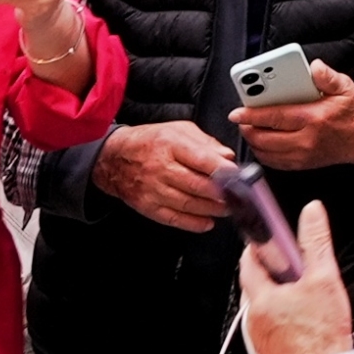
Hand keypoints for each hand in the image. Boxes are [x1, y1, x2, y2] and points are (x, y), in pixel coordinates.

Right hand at [97, 124, 236, 228]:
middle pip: (196, 185)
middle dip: (221, 193)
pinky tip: (207, 222)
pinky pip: (173, 219)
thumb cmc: (151, 141)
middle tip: (237, 196)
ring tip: (227, 208)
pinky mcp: (148, 206)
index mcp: (170, 145)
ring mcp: (153, 190)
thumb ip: (206, 143)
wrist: (116, 158)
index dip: (221, 169)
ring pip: (188, 204)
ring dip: (211, 209)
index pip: (200, 158)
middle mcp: (161, 168)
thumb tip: (227, 156)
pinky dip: (193, 224)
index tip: (237, 175)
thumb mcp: (179, 130)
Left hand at [238, 85, 353, 170]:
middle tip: (241, 120)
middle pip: (266, 138)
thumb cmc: (353, 112)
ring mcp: (304, 155)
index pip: (275, 117)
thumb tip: (314, 67)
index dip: (252, 115)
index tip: (237, 112)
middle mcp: (306, 139)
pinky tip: (262, 143)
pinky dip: (264, 154)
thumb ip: (327, 76)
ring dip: (254, 142)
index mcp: (314, 118)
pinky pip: (276, 163)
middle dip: (248, 129)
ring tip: (249, 129)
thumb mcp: (345, 87)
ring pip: (267, 153)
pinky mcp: (303, 165)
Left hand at [240, 204, 353, 353]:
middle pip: (255, 284)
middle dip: (273, 273)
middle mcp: (254, 318)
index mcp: (262, 298)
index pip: (248, 263)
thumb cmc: (324, 331)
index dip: (260, 248)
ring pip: (263, 305)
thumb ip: (316, 241)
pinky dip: (280, 317)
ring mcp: (259, 336)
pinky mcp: (268, 351)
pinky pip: (268, 325)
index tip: (272, 242)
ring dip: (277, 296)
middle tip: (295, 270)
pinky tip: (300, 317)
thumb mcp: (324, 277)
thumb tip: (312, 212)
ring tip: (301, 295)